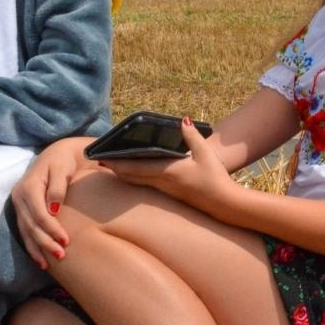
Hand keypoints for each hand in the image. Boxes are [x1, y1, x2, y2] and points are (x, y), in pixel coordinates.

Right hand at [11, 137, 94, 268]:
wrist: (57, 154)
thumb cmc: (63, 161)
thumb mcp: (62, 169)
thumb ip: (57, 188)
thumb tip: (54, 209)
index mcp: (28, 187)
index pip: (39, 214)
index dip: (52, 229)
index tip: (67, 240)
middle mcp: (19, 197)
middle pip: (31, 226)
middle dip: (45, 243)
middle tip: (61, 255)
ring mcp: (18, 204)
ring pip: (25, 231)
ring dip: (37, 249)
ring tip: (48, 265)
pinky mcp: (22, 210)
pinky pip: (24, 231)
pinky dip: (31, 246)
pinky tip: (39, 259)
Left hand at [97, 118, 233, 214]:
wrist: (224, 204)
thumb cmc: (215, 179)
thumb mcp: (206, 154)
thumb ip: (192, 137)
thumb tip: (182, 120)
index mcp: (167, 172)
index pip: (135, 167)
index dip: (117, 163)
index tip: (102, 158)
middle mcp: (162, 183)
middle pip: (132, 176)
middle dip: (116, 169)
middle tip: (100, 161)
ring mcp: (166, 191)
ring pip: (138, 182)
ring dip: (124, 175)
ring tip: (113, 167)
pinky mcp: (171, 194)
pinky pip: (147, 185)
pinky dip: (136, 179)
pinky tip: (135, 175)